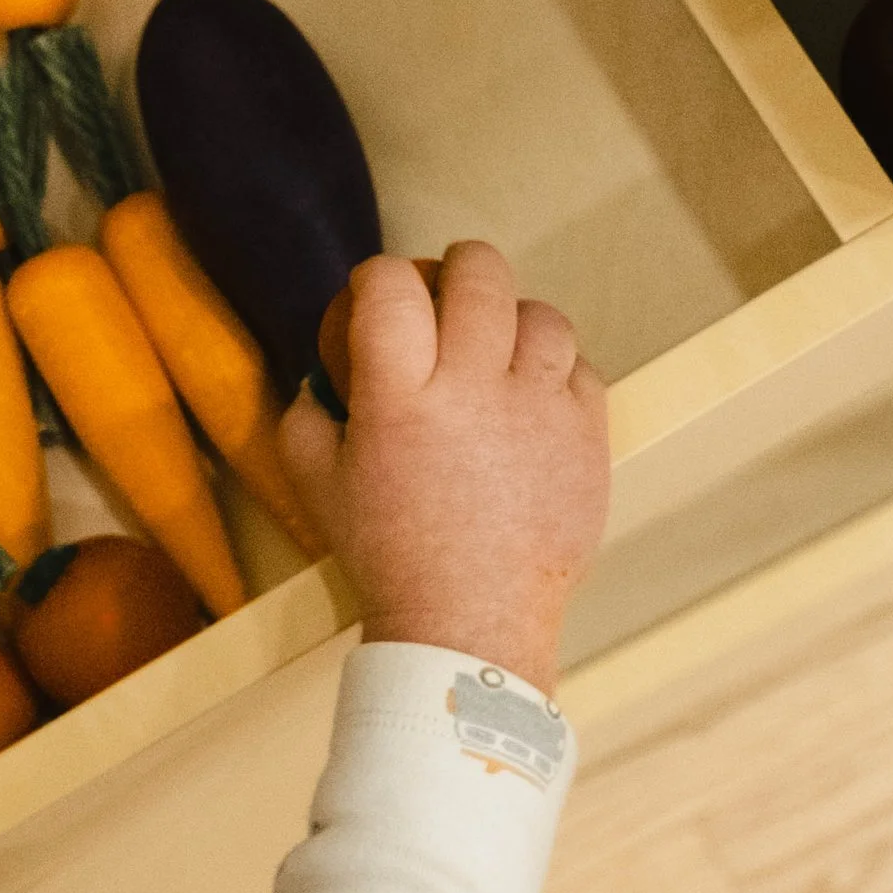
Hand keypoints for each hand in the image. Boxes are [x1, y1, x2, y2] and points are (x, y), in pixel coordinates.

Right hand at [279, 241, 608, 692]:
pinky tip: (531, 400)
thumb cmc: (390, 556)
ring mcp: (539, 409)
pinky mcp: (587, 437)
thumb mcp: (318, 486)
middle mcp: (473, 387)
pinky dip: (555, 374)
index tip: (376, 297)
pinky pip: (581, 369)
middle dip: (457, 268)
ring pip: (543, 314)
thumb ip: (305, 419)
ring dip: (513, 321)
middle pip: (480, 272)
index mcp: (400, 395)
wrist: (470, 623)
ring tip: (497, 350)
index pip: (389, 284)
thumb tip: (316, 379)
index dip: (377, 277)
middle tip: (446, 295)